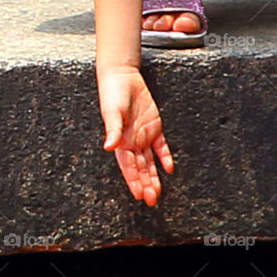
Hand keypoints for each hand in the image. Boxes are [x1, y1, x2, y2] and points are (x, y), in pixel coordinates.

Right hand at [97, 65, 173, 206]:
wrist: (123, 76)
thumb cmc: (112, 94)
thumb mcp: (112, 112)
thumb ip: (113, 130)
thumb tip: (108, 147)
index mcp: (121, 142)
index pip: (128, 167)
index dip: (134, 181)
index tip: (139, 195)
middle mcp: (132, 142)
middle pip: (140, 168)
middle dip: (145, 184)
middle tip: (152, 200)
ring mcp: (143, 135)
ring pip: (150, 161)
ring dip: (154, 176)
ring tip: (158, 192)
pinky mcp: (154, 127)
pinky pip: (160, 146)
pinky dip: (164, 156)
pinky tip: (168, 169)